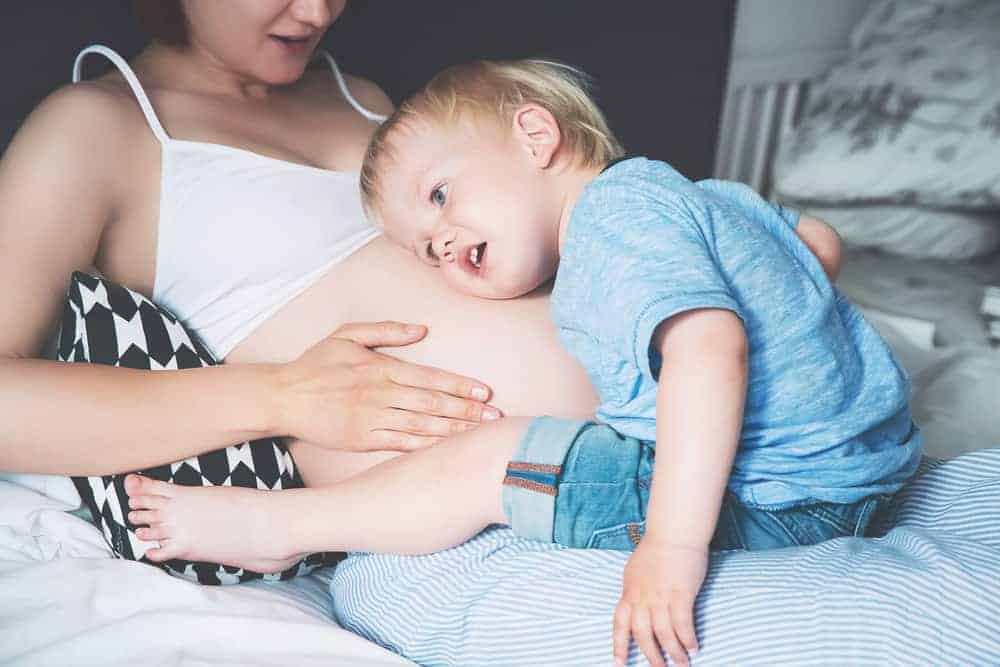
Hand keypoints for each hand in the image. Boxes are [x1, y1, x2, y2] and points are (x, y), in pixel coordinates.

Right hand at [277, 321, 499, 451]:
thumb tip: (422, 329)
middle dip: (467, 411)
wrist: (283, 397)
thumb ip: (386, 330)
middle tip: (495, 417)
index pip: (430, 377)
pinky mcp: (363, 440)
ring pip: (421, 426)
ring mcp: (372, 419)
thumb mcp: (348, 335)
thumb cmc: (316, 364)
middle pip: (432, 404)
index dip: (460, 386)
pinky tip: (447, 448)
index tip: (485, 392)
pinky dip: (427, 446)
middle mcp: (380, 394)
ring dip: (453, 430)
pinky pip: (401, 444)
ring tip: (480, 433)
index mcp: (380, 368)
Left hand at [613, 539, 706, 666]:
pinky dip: (687, 638)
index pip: (620, 623)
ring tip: (681, 663)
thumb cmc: (657, 549)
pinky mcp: (680, 594)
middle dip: (651, 655)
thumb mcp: (636, 571)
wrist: (674, 534)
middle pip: (642, 634)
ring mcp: (660, 596)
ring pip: (663, 634)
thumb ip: (635, 591)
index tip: (618, 663)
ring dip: (673, 652)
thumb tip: (636, 605)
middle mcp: (642, 597)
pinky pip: (682, 624)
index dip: (619, 644)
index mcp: (629, 591)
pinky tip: (693, 646)